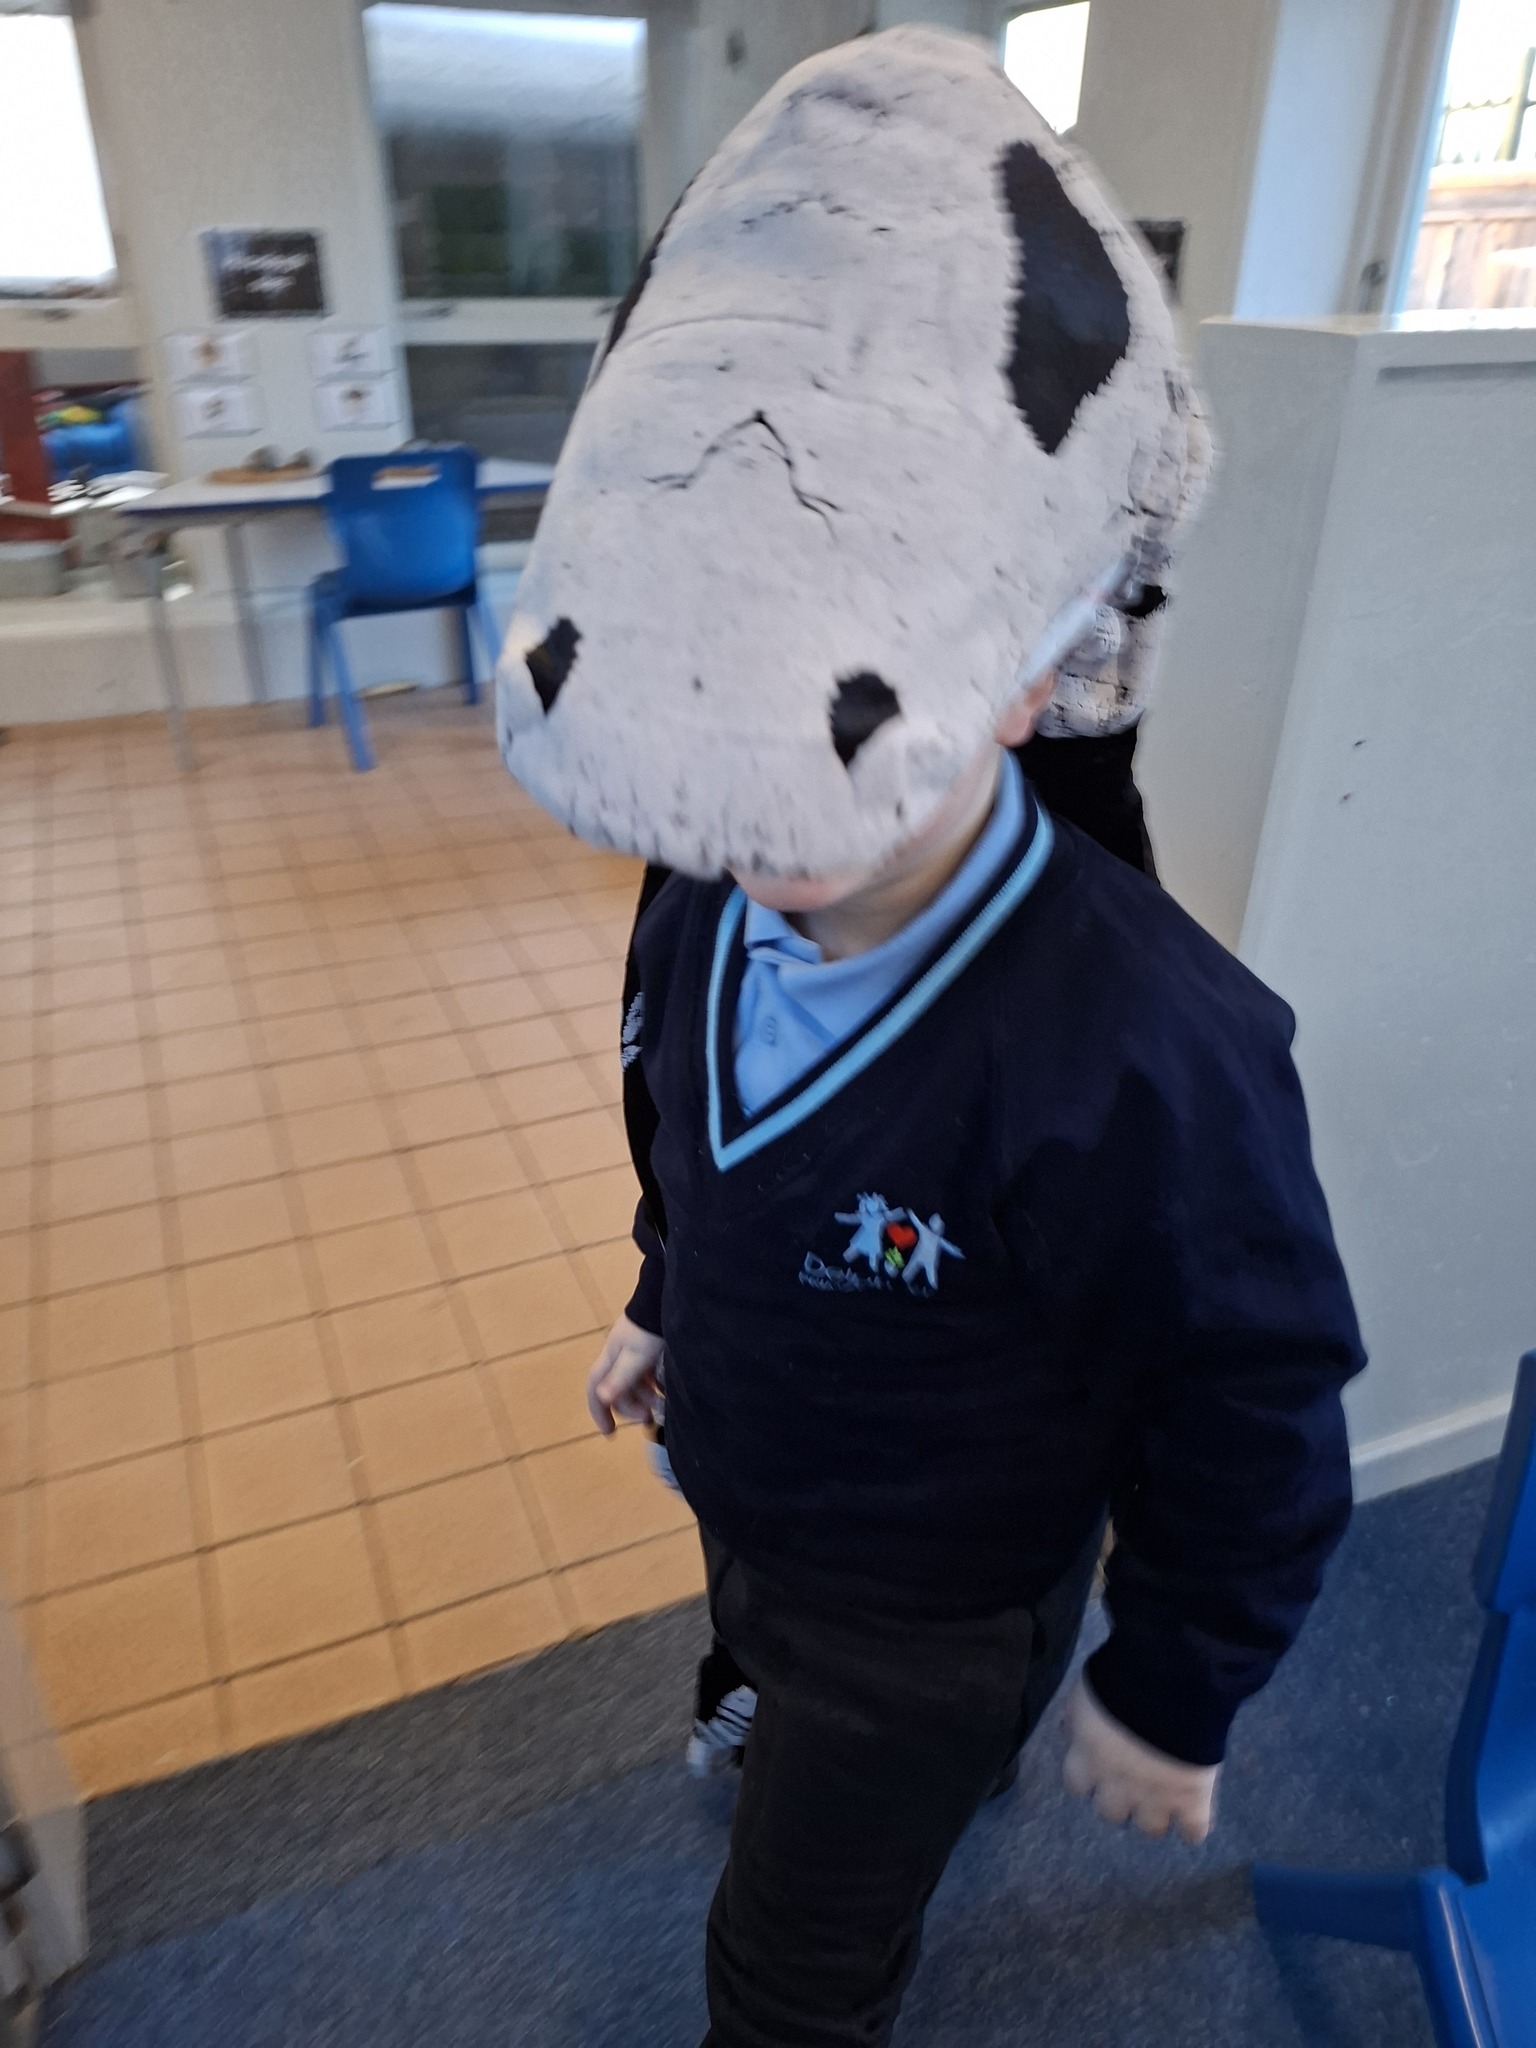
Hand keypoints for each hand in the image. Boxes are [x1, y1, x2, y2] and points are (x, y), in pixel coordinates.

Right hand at [586, 1315, 665, 1435]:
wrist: (668, 1298)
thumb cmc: (651, 1327)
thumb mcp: (636, 1357)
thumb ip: (620, 1378)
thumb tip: (602, 1398)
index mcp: (611, 1357)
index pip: (595, 1387)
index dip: (599, 1410)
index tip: (609, 1432)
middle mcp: (620, 1355)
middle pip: (618, 1389)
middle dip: (631, 1407)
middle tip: (648, 1419)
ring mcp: (635, 1351)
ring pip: (635, 1383)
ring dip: (646, 1399)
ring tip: (662, 1409)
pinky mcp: (650, 1347)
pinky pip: (648, 1374)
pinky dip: (654, 1386)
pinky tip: (667, 1391)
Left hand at [1061, 1675, 1219, 1843]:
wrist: (1174, 1680)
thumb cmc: (1124, 1676)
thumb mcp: (1087, 1689)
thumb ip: (1075, 1716)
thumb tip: (1067, 1733)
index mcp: (1089, 1756)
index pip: (1076, 1785)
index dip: (1088, 1777)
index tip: (1099, 1769)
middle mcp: (1118, 1784)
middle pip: (1110, 1813)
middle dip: (1120, 1799)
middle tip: (1132, 1782)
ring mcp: (1156, 1797)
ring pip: (1149, 1828)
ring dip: (1154, 1815)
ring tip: (1162, 1800)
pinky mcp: (1193, 1800)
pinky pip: (1194, 1831)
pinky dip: (1194, 1827)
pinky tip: (1193, 1816)